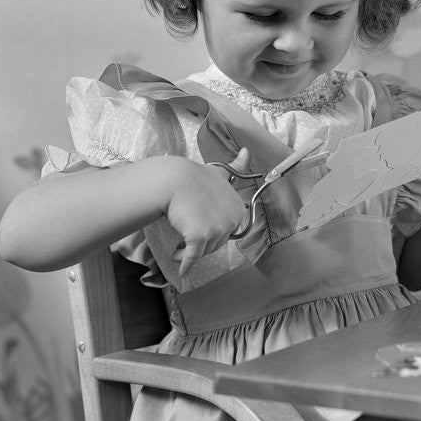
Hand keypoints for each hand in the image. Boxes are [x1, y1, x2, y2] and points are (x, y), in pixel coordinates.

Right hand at [166, 149, 249, 275]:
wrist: (174, 180)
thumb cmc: (194, 176)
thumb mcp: (219, 171)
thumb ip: (236, 167)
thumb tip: (247, 151)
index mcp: (238, 210)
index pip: (226, 231)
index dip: (211, 231)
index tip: (198, 226)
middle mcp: (231, 221)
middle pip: (216, 243)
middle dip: (201, 243)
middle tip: (185, 236)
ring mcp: (216, 230)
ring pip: (204, 251)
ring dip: (189, 252)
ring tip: (177, 247)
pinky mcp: (200, 237)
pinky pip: (192, 258)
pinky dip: (185, 264)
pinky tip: (181, 270)